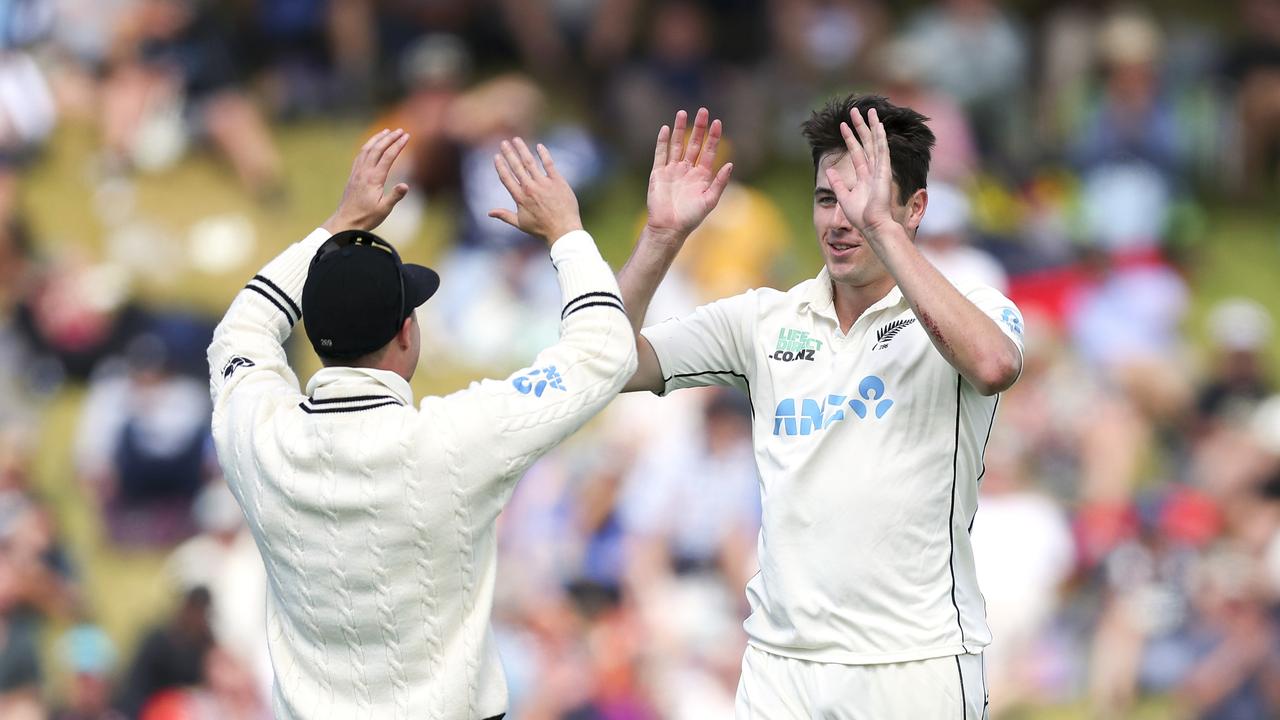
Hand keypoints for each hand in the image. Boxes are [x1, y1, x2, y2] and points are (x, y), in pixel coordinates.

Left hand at [322, 128, 410, 232]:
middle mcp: (364, 172)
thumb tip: (406, 185)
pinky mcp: (353, 175)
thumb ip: (395, 196)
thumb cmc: (366, 217)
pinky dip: (367, 146)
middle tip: (400, 130)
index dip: (398, 145)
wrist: (345, 221)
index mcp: (374, 178)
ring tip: (386, 131)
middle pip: (378, 148)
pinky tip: (371, 145)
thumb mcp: (384, 209)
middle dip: (390, 138)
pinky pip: (360, 155)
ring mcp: (357, 172)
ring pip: (367, 149)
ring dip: (377, 138)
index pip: (388, 156)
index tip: (407, 136)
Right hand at [488, 138, 582, 244]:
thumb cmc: (542, 229)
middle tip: (504, 142)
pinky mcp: (557, 181)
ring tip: (516, 140)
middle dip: (509, 153)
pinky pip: (549, 164)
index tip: (496, 157)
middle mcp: (530, 188)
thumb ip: (504, 215)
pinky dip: (544, 154)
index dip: (500, 166)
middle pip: (516, 167)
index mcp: (520, 197)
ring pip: (530, 162)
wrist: (563, 230)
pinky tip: (539, 146)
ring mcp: (543, 184)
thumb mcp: (520, 223)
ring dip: (522, 150)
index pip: (506, 178)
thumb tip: (489, 213)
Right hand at [645, 107, 733, 243]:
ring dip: (680, 129)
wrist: (669, 227)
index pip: (709, 151)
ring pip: (677, 145)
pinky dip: (663, 141)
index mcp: (702, 176)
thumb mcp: (710, 200)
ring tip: (682, 113)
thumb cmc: (691, 218)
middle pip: (694, 144)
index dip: (714, 137)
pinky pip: (661, 154)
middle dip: (699, 128)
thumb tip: (731, 164)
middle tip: (703, 111)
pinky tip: (666, 129)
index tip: (717, 122)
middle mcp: (688, 170)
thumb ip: (720, 182)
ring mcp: (673, 170)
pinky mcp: (658, 173)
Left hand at [825, 108, 896, 239]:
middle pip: (866, 143)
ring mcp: (880, 169)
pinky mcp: (884, 171)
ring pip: (875, 142)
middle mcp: (873, 170)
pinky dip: (880, 137)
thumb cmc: (861, 216)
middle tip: (854, 111)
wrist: (872, 225)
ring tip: (869, 110)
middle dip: (860, 126)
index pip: (856, 151)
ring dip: (871, 126)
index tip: (843, 125)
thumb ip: (837, 183)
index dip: (850, 138)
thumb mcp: (844, 197)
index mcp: (864, 175)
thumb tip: (828, 171)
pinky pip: (882, 150)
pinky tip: (878, 125)